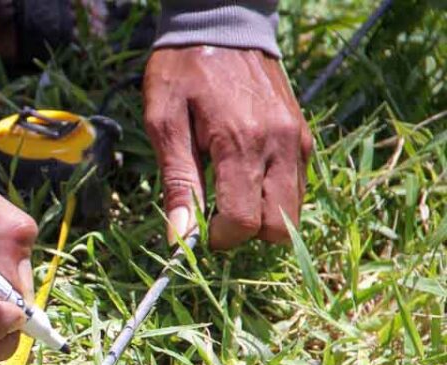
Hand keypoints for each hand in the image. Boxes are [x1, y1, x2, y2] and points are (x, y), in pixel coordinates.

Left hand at [143, 46, 312, 247]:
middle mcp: (279, 145)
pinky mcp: (304, 136)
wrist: (222, 23)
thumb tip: (179, 238)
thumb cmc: (183, 71)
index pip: (244, 221)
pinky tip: (246, 177)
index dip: (220, 238)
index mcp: (241, 143)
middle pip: (279, 225)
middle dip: (246, 232)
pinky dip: (275, 195)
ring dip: (263, 215)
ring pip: (294, 209)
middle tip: (216, 215)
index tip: (199, 230)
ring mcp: (297, 140)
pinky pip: (298, 185)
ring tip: (230, 193)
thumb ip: (177, 182)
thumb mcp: (164, 123)